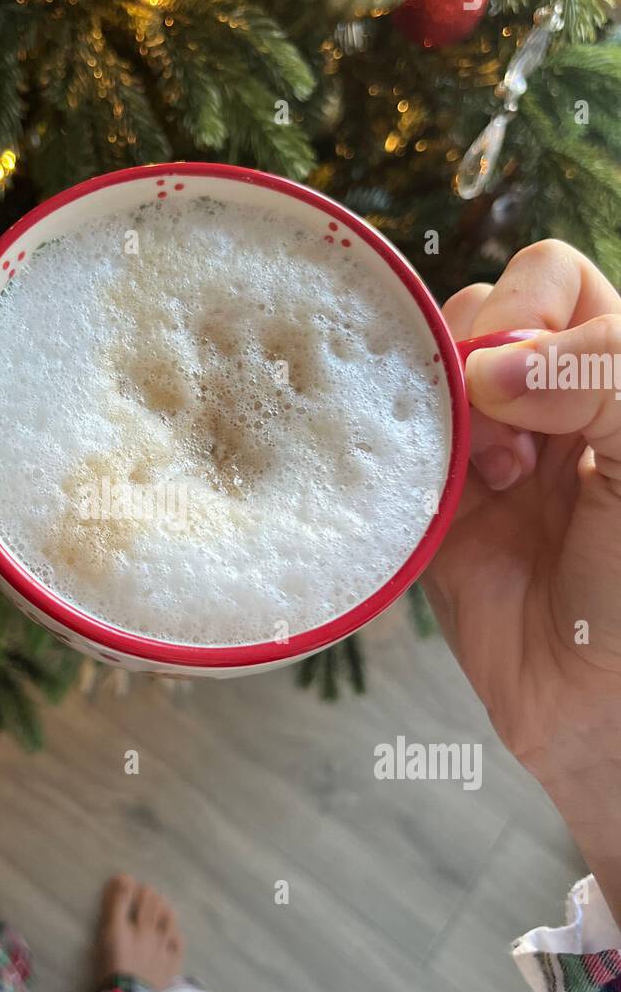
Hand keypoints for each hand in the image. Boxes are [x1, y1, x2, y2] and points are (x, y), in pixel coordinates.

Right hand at [425, 239, 620, 787]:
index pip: (555, 279)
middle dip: (482, 360)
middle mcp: (551, 405)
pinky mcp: (435, 512)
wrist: (600, 712)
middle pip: (481, 314)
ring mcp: (489, 456)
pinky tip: (433, 492)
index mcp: (614, 377)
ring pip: (428, 375)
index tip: (536, 376)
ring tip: (488, 477)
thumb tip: (490, 368)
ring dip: (444, 412)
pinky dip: (399, 457)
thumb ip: (599, 376)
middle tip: (514, 441)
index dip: (533, 306)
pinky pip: (392, 452)